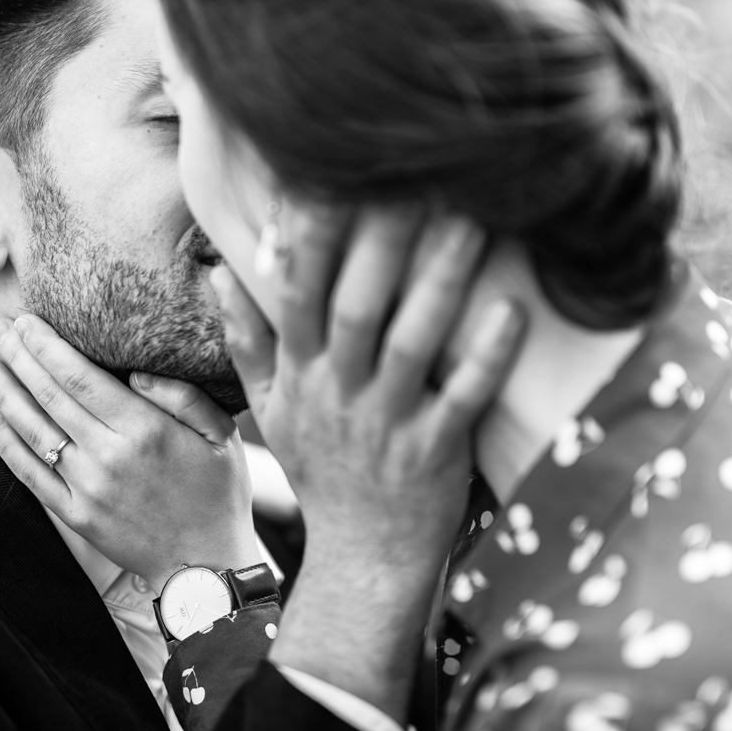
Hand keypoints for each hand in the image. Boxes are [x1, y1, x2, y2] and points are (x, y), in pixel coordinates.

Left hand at [0, 314, 258, 592]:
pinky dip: (5, 439)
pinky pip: (27, 472)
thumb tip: (137, 371)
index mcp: (145, 431)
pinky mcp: (73, 515)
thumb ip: (185, 396)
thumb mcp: (224, 435)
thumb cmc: (219, 493)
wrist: (204, 567)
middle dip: (19, 356)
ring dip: (3, 394)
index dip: (47, 345)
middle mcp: (108, 457)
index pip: (81, 377)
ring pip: (30, 430)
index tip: (27, 320)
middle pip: (49, 396)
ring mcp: (86, 488)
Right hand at [214, 204, 524, 717]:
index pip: (294, 292)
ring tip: (472, 219)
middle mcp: (339, 392)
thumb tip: (219, 271)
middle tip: (416, 172)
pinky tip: (512, 307)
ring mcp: (389, 422)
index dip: (307, 232)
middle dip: (381, 238)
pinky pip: (464, 396)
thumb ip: (247, 340)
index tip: (326, 171)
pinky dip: (487, 353)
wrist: (364, 559)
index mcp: (300, 374)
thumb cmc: (323, 470)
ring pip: (412, 341)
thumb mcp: (269, 409)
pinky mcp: (438, 449)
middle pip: (355, 304)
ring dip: (440, 279)